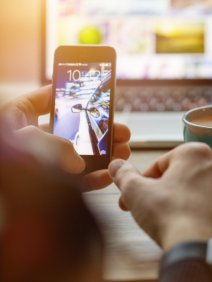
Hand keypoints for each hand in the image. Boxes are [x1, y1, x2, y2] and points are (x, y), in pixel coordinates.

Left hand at [1, 85, 130, 190]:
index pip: (43, 100)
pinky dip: (92, 179)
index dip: (66, 94)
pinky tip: (107, 175)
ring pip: (77, 156)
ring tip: (122, 152)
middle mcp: (31, 141)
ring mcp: (42, 165)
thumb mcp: (24, 141)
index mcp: (16, 119)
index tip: (88, 94)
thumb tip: (78, 163)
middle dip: (98, 131)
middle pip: (71, 131)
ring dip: (102, 155)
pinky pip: (74, 181)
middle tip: (118, 131)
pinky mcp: (49, 187)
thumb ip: (54, 144)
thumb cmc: (4, 163)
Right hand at [109, 143, 211, 251]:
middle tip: (146, 207)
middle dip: (160, 191)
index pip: (160, 164)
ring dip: (177, 202)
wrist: (198, 248)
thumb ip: (124, 175)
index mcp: (194, 154)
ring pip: (194, 192)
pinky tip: (182, 227)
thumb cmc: (169, 214)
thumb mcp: (136, 191)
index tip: (133, 195)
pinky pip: (207, 210)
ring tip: (164, 219)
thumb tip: (116, 166)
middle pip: (178, 177)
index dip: (142, 181)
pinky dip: (194, 215)